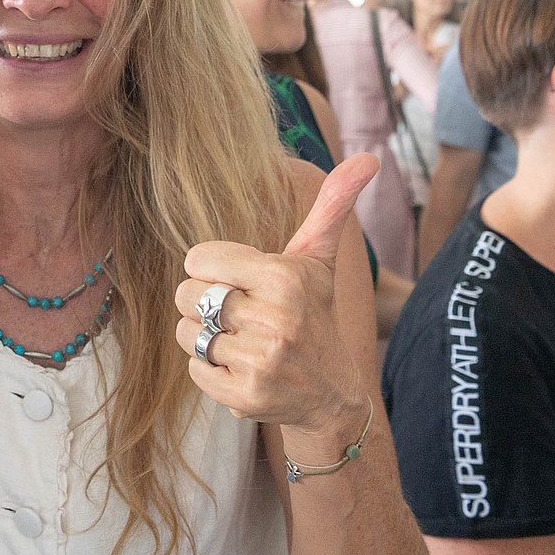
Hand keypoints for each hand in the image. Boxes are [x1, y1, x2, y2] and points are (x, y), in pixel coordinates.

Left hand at [173, 154, 377, 432]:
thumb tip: (368, 157)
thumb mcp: (318, 260)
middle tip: (240, 313)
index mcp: (284, 278)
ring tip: (241, 340)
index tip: (238, 280)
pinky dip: (210, 369)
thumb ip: (332, 205)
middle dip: (206, 302)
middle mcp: (274, 320)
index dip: (211, 269)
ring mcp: (260, 361)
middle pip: (186, 295)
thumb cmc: (313, 313)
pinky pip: (193, 370)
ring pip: (186, 333)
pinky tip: (241, 367)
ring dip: (205, 337)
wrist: (331, 394)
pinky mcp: (244, 396)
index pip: (197, 259)